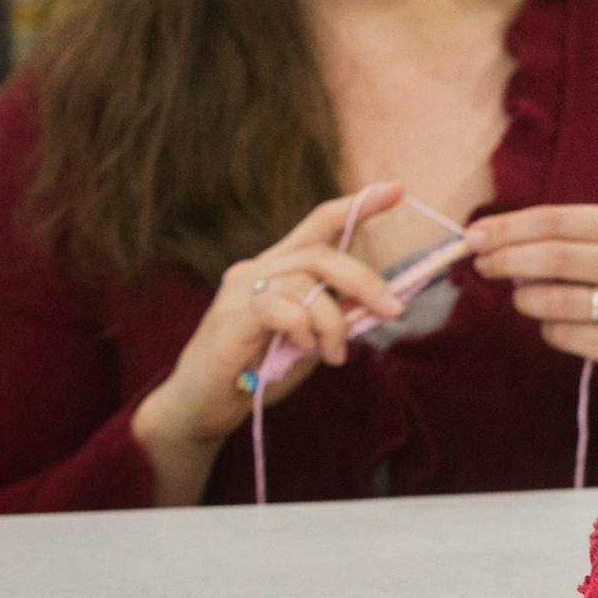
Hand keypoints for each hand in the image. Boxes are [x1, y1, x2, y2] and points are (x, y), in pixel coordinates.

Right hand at [135, 185, 408, 448]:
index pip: (319, 224)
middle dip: (365, 280)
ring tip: (333, 354)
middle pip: (321, 254)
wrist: (201, 407)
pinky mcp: (232, 315)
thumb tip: (380, 302)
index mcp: (278, 268)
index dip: (357, 207)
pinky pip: (282, 308)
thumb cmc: (258, 370)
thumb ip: (337, 313)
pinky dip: (304, 329)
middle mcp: (257, 269)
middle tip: (392, 311)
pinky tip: (304, 350)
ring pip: (306, 284)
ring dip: (333, 322)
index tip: (396, 190)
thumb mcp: (310, 337)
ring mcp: (240, 289)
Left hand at [466, 204, 597, 377]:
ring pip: (552, 300)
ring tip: (525, 297)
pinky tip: (559, 323)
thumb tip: (484, 241)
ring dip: (524, 299)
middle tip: (482, 265)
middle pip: (552, 257)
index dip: (506, 228)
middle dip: (505, 260)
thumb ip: (549, 237)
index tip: (473, 236)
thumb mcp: (597, 242)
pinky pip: (560, 335)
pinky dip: (546, 329)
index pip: (552, 220)